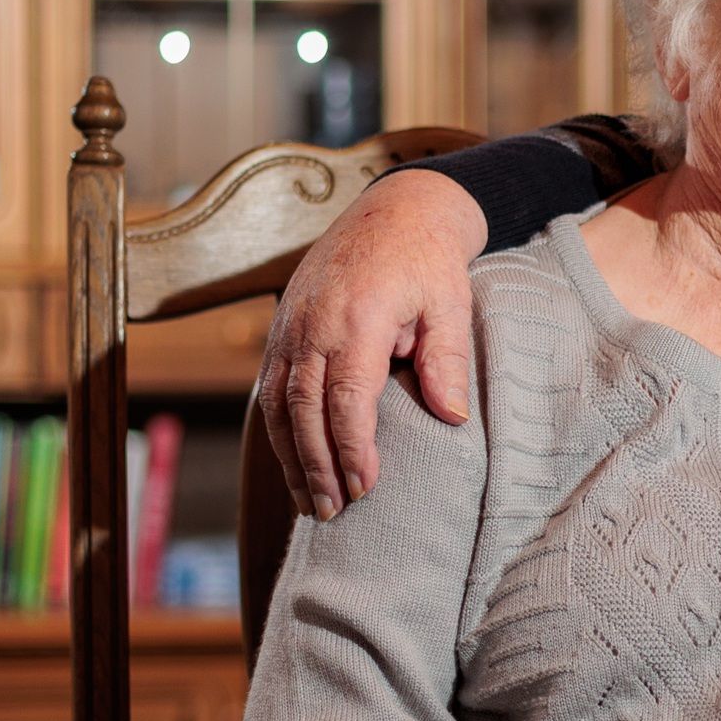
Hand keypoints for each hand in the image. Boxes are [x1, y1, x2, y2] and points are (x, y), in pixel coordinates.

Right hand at [257, 168, 485, 520]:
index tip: (364, 487)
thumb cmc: (428, 260)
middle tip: (333, 511)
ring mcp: (290, 326)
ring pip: (277, 404)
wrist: (394, 209)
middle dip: (317, 466)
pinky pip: (269, 388)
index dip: (352, 448)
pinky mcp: (281, 328)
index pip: (347, 398)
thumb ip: (447, 360)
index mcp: (357, 318)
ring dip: (292, 457)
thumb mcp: (450, 303)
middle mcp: (312, 324)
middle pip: (303, 410)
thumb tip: (451, 417)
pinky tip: (293, 461)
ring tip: (310, 502)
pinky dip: (278, 430)